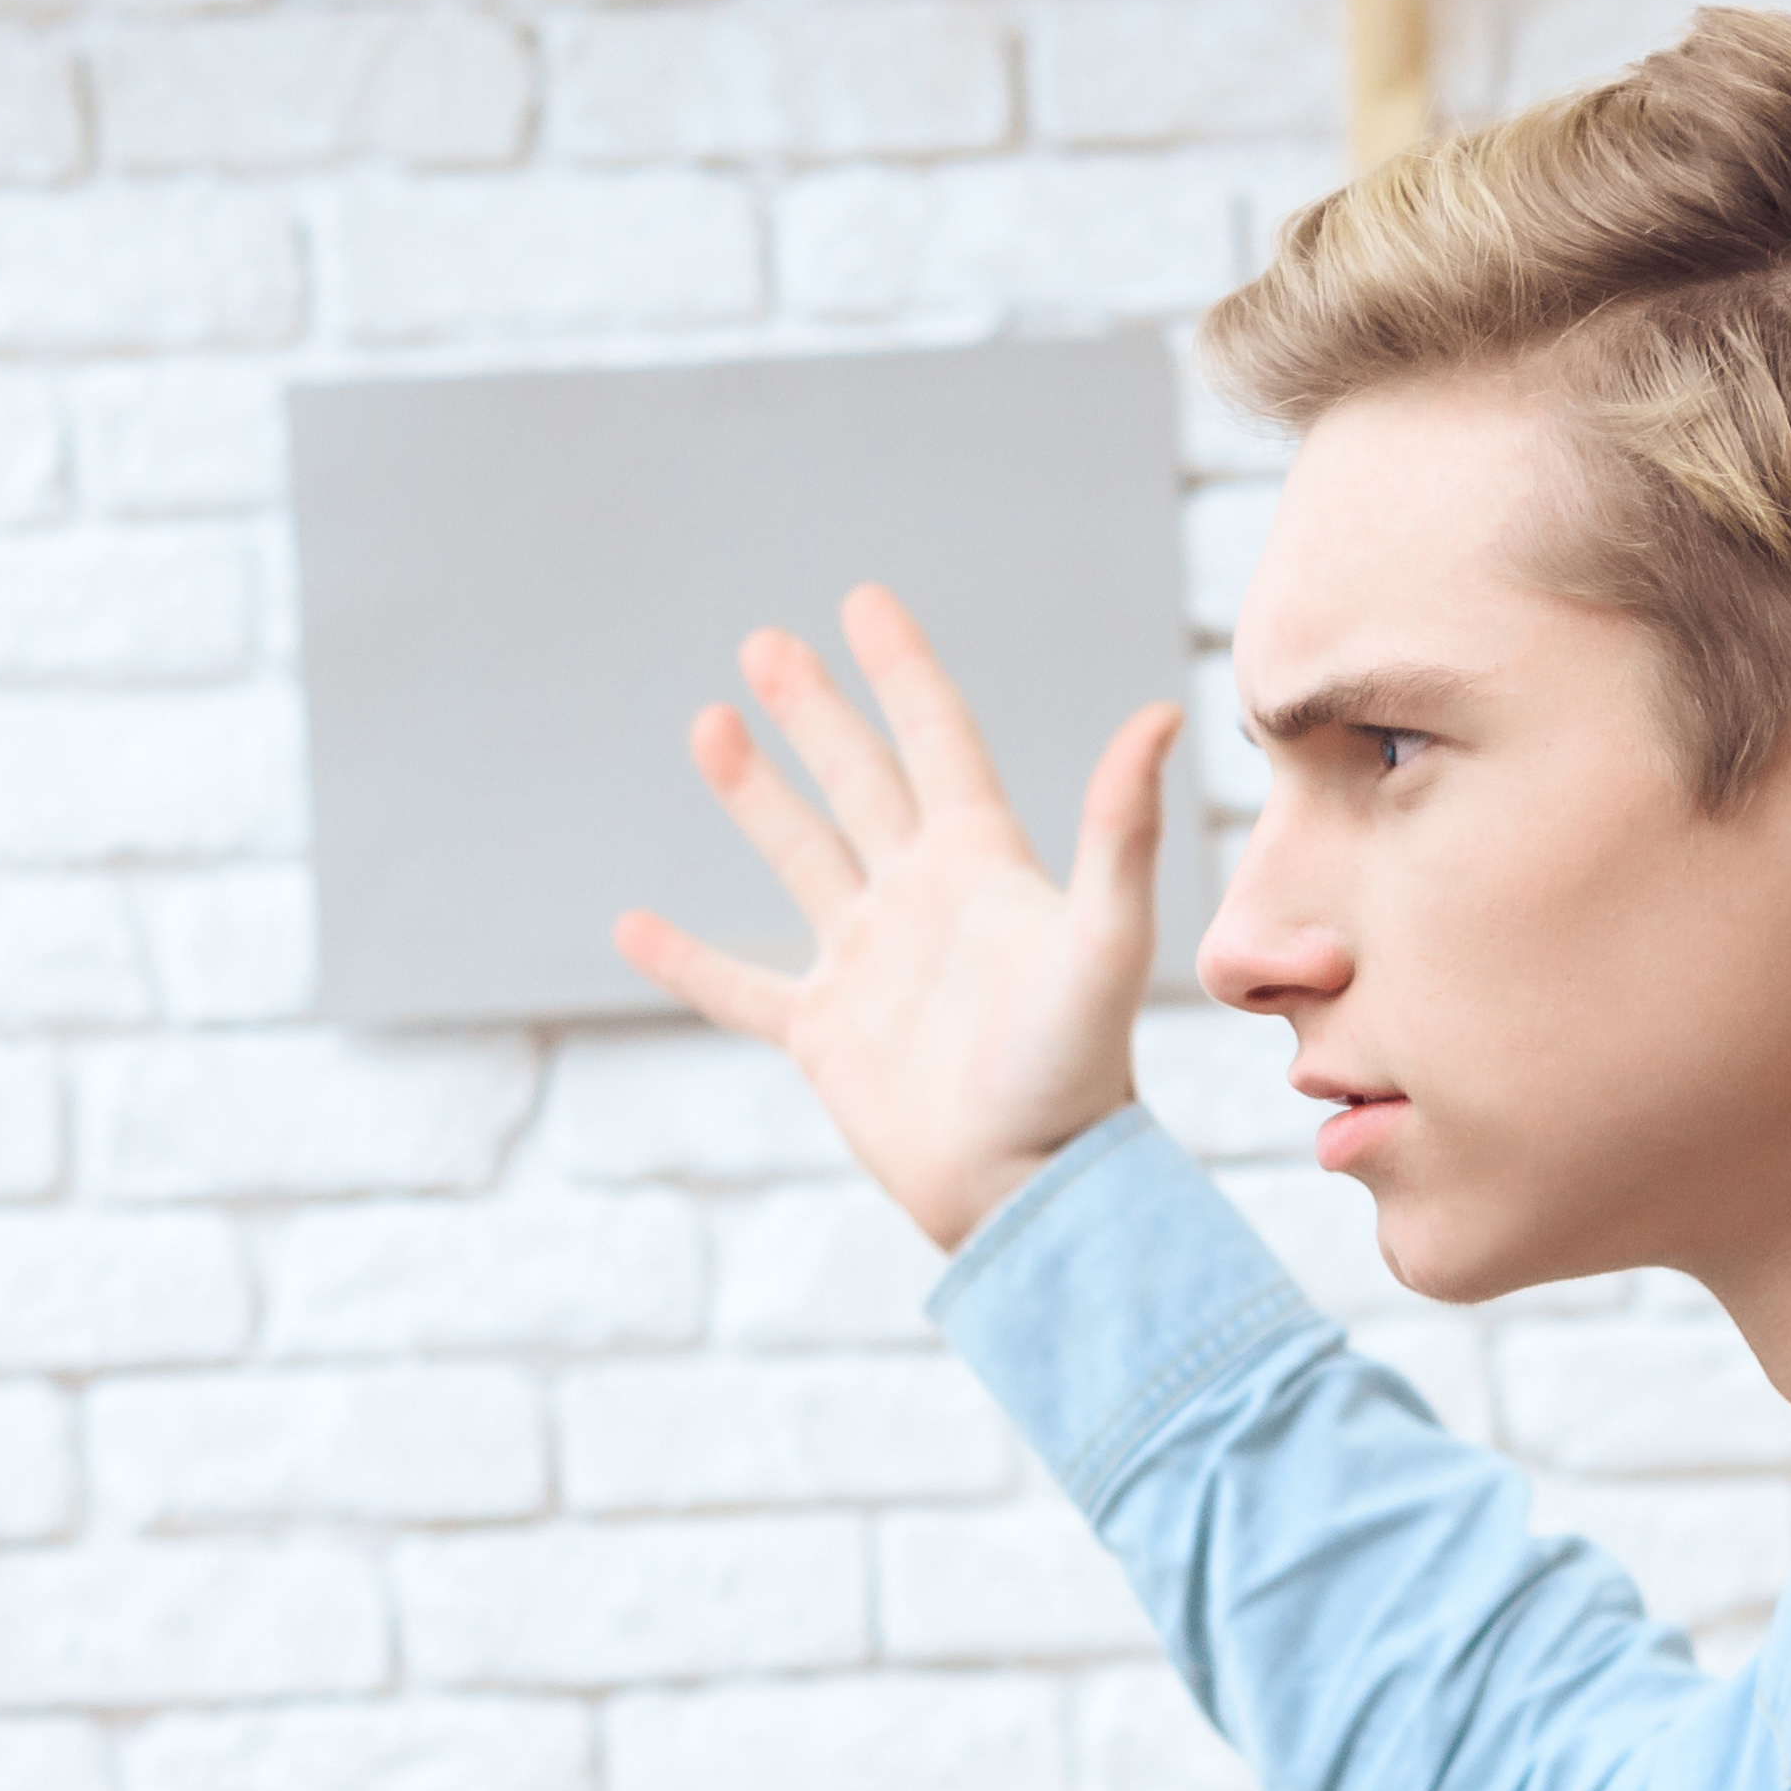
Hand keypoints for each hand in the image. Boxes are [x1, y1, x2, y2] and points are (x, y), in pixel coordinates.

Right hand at [614, 582, 1182, 1253]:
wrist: (1028, 1189)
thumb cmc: (1076, 1072)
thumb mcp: (1103, 940)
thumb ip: (1118, 831)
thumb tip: (1158, 714)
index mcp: (981, 866)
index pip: (935, 741)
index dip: (900, 670)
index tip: (862, 602)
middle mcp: (920, 902)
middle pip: (858, 782)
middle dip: (813, 712)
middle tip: (764, 643)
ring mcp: (867, 966)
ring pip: (798, 859)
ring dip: (753, 794)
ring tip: (710, 725)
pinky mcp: (825, 1036)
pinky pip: (740, 990)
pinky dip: (687, 960)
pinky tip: (632, 925)